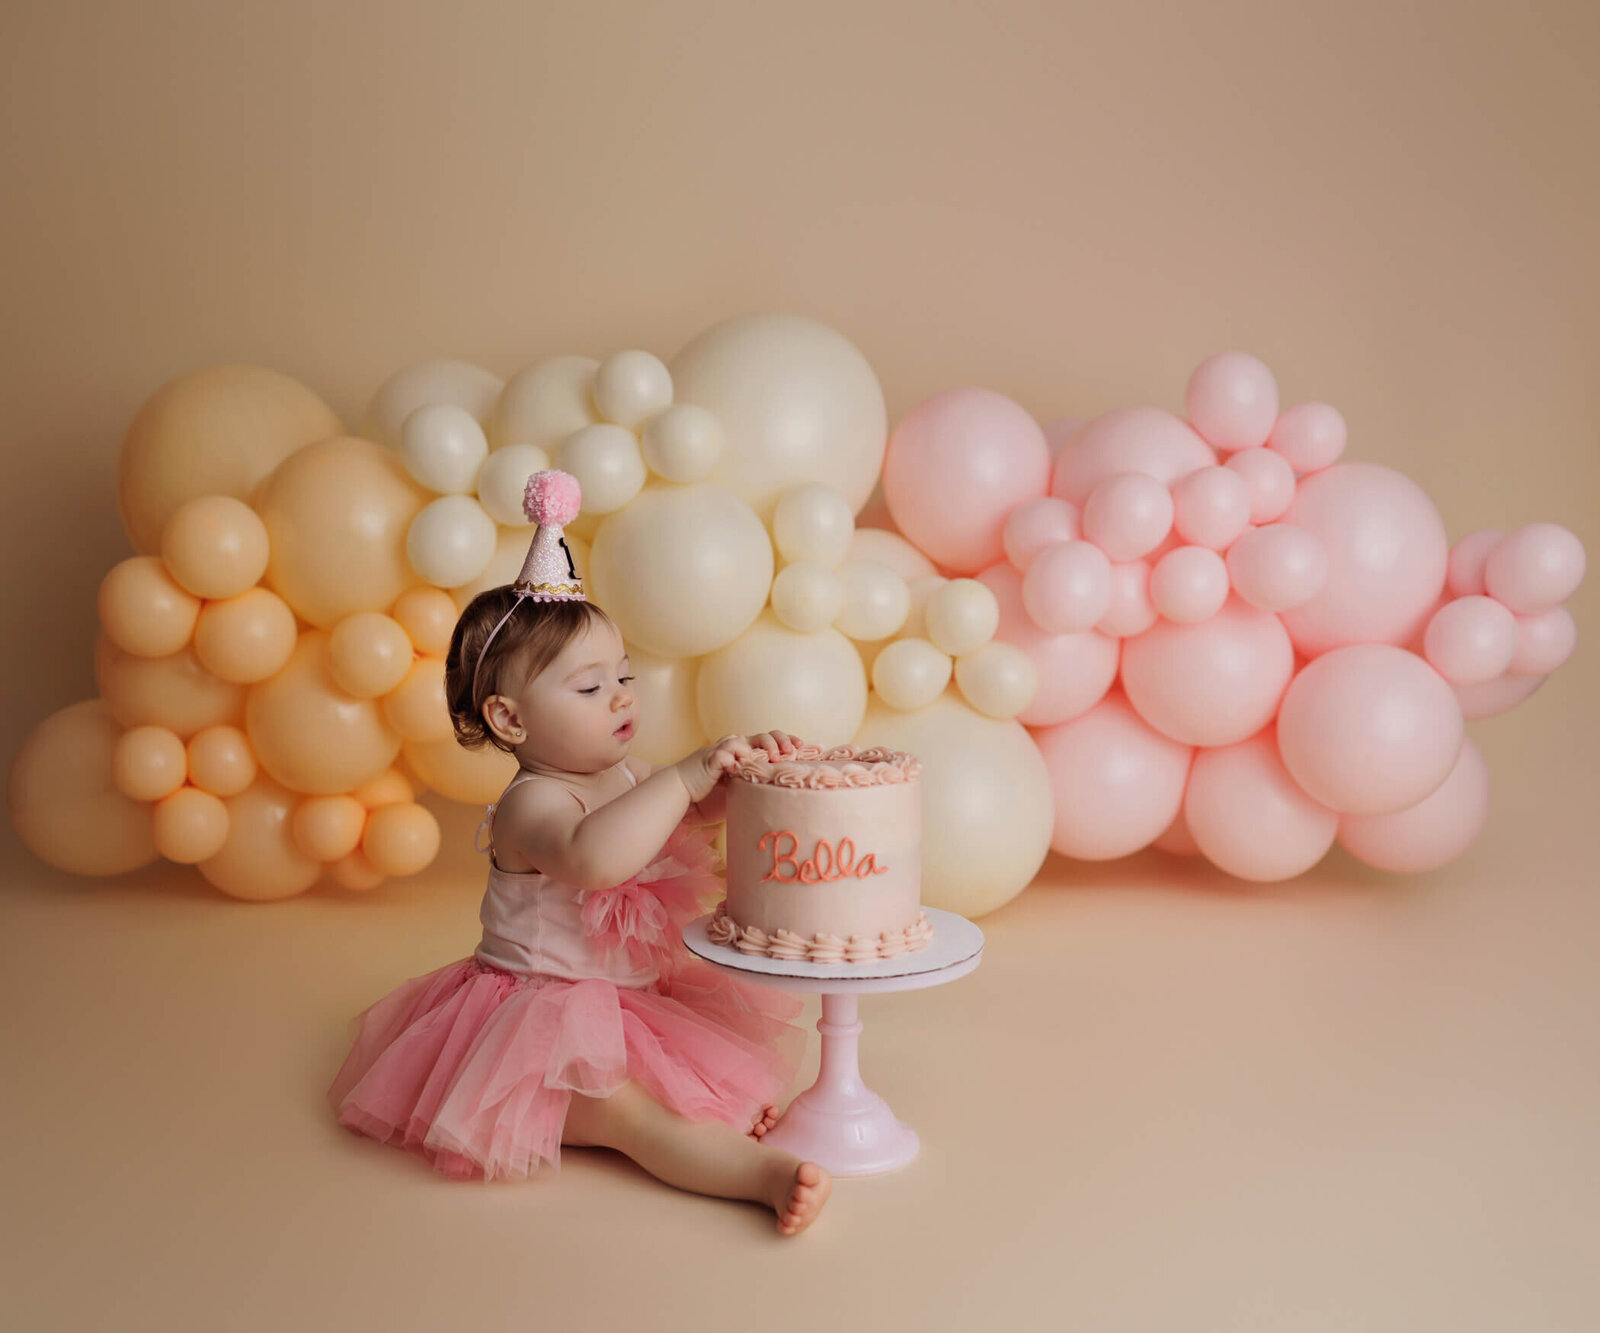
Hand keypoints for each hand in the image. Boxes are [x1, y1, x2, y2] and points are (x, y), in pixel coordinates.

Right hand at [674, 731, 803, 801]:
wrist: (682, 791)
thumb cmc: (711, 791)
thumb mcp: (739, 785)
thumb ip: (756, 781)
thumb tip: (784, 788)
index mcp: (743, 750)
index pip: (769, 739)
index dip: (786, 740)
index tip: (802, 747)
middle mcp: (735, 745)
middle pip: (763, 735)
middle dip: (779, 741)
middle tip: (789, 753)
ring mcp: (722, 750)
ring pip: (747, 740)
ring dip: (763, 747)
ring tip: (773, 758)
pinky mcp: (711, 758)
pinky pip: (727, 753)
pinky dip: (738, 757)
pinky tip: (746, 764)